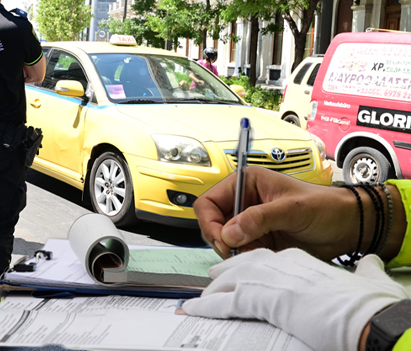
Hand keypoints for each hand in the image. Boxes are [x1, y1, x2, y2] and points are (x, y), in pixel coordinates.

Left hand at [183, 249, 407, 350]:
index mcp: (297, 258)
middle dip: (222, 274)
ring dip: (211, 291)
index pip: (262, 255)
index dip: (248, 265)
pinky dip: (206, 305)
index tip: (242, 273)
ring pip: (227, 280)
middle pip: (239, 263)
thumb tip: (373, 264)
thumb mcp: (360, 278)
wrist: (363, 312)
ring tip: (198, 300)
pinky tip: (196, 309)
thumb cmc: (362, 300)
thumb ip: (363, 270)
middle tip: (211, 281)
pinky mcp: (260, 299)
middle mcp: (278, 263)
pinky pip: (224, 301)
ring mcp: (267, 280)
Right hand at [194, 166, 361, 260]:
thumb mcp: (292, 209)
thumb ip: (260, 218)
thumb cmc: (325, 207)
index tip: (223, 240)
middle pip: (212, 224)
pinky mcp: (257, 240)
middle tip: (238, 251)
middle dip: (221, 239)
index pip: (209, 202)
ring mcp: (249, 222)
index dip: (210, 222)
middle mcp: (243, 202)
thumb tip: (230, 232)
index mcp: (246, 183)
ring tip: (257, 252)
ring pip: (223, 241)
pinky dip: (245, 258)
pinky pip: (239, 252)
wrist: (347, 227)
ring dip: (235, 250)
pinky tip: (263, 256)